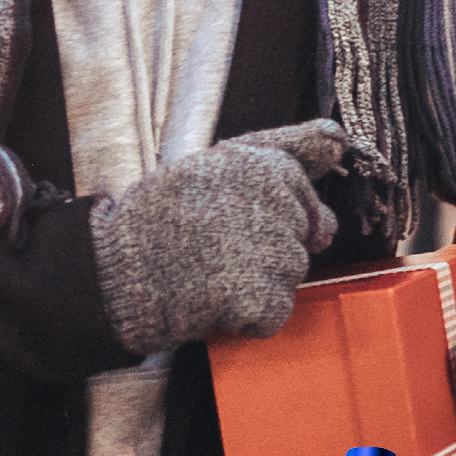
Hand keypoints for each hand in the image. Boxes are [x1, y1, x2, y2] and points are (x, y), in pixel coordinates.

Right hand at [91, 118, 347, 351]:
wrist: (117, 271)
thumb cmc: (157, 217)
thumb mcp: (213, 164)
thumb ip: (283, 149)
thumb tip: (339, 140)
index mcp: (262, 165)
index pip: (302, 192)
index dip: (269, 210)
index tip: (230, 217)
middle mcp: (275, 203)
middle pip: (302, 237)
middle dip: (269, 246)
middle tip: (215, 245)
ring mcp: (272, 253)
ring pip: (289, 275)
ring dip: (257, 281)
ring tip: (208, 270)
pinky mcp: (263, 298)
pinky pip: (272, 314)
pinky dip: (246, 316)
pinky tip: (211, 298)